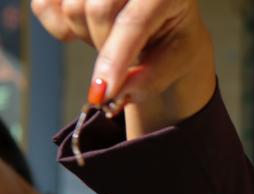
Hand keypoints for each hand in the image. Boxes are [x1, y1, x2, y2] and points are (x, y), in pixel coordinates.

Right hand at [31, 0, 215, 132]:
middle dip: (105, 47)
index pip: (133, 22)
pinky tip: (82, 32)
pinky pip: (44, 5)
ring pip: (72, 8)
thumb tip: (115, 95)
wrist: (164, 19)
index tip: (102, 93)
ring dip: (86, 36)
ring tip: (112, 39)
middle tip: (123, 59)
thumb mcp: (177, 60)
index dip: (115, 58)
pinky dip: (59, 27)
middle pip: (97, 10)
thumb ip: (150, 78)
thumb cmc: (174, 39)